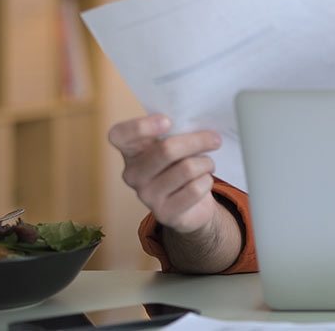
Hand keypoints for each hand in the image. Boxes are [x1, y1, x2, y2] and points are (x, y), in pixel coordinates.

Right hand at [107, 114, 221, 233]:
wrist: (193, 203)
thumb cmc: (182, 165)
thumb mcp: (175, 146)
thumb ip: (177, 132)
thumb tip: (198, 121)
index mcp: (131, 151)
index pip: (119, 135)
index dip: (140, 126)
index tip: (168, 121)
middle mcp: (133, 174)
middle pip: (167, 150)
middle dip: (198, 141)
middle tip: (215, 140)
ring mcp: (146, 196)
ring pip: (187, 169)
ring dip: (206, 163)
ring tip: (208, 165)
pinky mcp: (164, 213)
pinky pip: (195, 189)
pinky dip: (207, 181)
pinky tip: (204, 182)